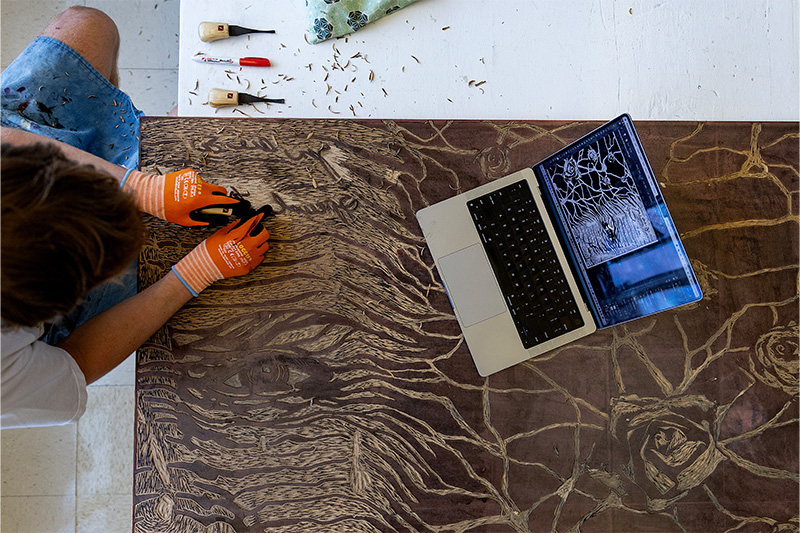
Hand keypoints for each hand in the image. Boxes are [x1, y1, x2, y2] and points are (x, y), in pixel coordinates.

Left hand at [121, 168, 243, 225]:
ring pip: (208, 186)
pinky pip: (198, 180)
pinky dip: (196, 186)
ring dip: (205, 192)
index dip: (232, 203)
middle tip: (214, 203)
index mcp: (200, 199)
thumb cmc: (166, 208)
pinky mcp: (189, 172)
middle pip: (219, 190)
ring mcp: (195, 178)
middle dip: (220, 197)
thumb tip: (211, 221)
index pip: (223, 200)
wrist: (152, 192)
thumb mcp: (184, 220)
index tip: (238, 204)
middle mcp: (200, 186)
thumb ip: (201, 221)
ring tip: (191, 198)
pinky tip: (186, 191)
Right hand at [171, 213, 269, 295]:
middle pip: (264, 235)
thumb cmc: (211, 249)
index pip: (253, 223)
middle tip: (255, 231)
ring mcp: (249, 258)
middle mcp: (247, 246)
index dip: (257, 218)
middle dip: (260, 231)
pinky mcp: (249, 267)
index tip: (260, 215)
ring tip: (252, 242)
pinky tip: (249, 252)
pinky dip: (257, 254)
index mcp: (239, 236)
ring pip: (265, 247)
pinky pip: (260, 258)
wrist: (206, 266)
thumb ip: (234, 226)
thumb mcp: (221, 233)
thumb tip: (242, 221)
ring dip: (260, 243)